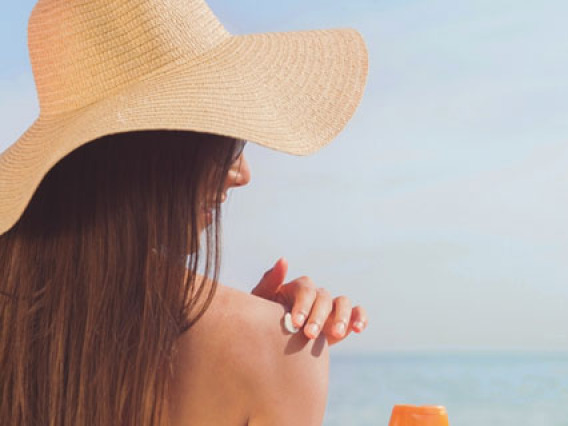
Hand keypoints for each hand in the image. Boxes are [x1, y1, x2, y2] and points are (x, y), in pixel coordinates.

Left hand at [251, 257, 367, 344]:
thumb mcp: (261, 304)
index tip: (296, 323)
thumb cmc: (263, 321)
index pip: (305, 289)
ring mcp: (330, 307)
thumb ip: (269, 283)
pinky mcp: (343, 320)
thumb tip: (284, 260)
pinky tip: (358, 329)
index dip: (302, 304)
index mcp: (297, 289)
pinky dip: (360, 317)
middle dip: (318, 316)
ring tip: (336, 333)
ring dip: (341, 316)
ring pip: (343, 302)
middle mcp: (316, 295)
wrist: (274, 346)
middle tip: (311, 335)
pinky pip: (357, 312)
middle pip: (323, 297)